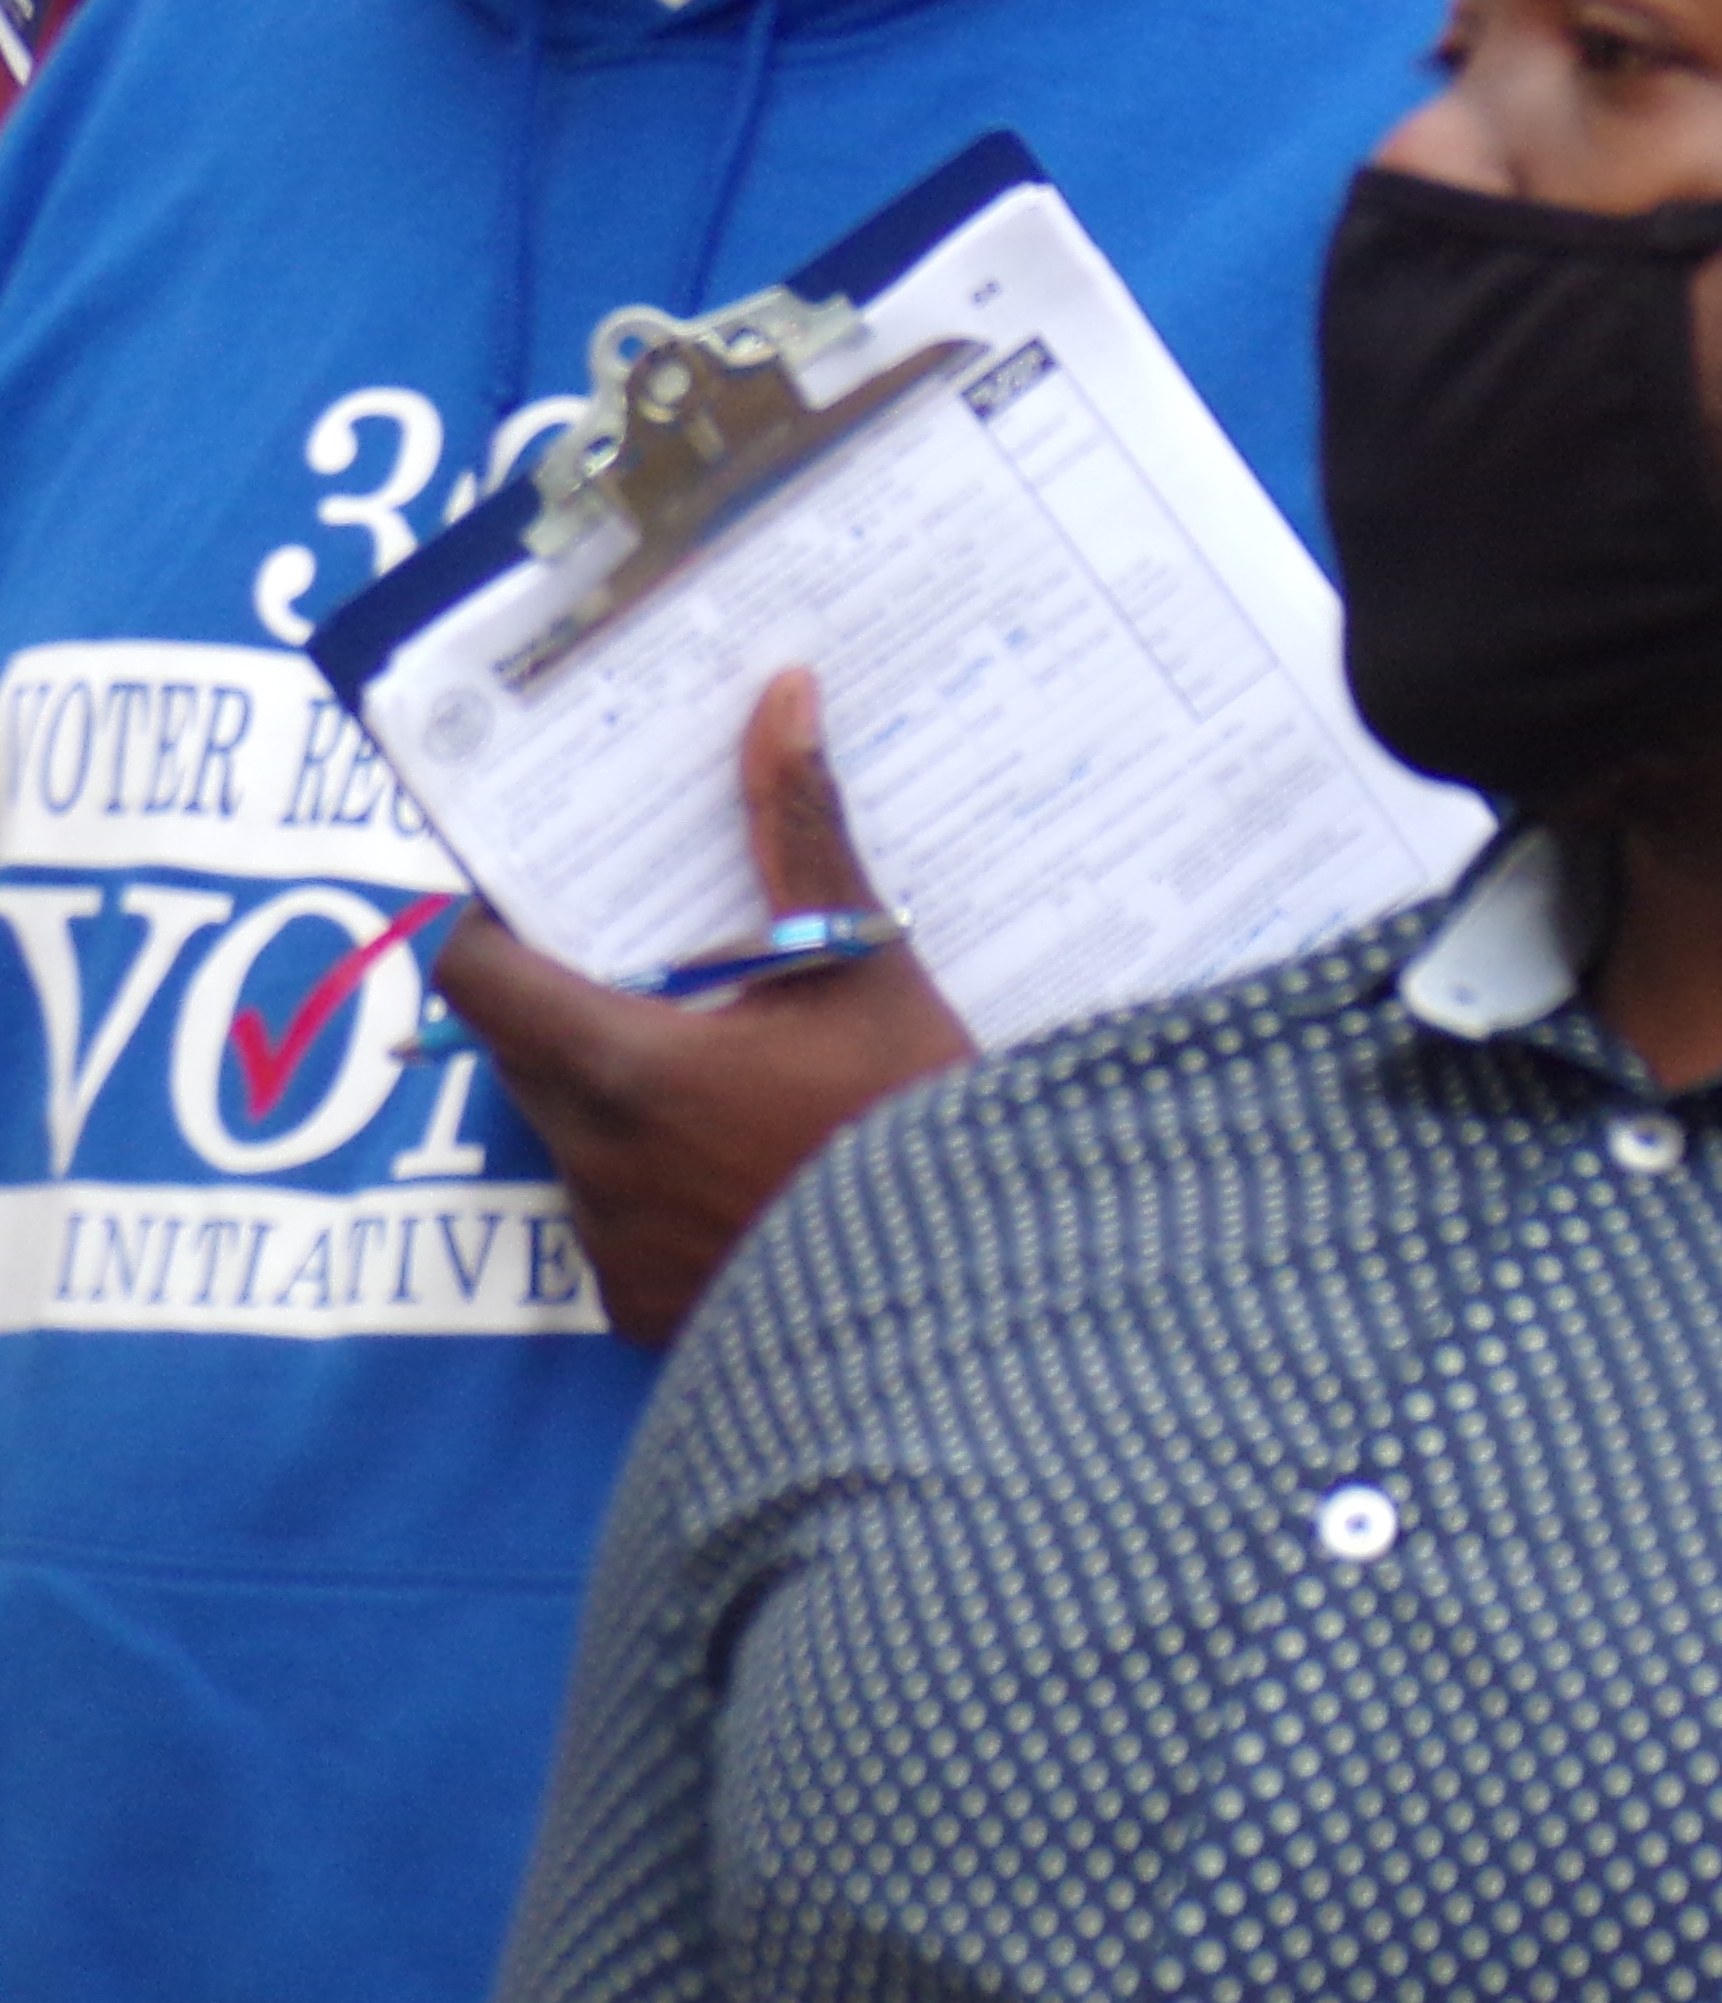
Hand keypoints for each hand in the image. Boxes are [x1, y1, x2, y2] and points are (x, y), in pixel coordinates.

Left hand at [431, 668, 972, 1344]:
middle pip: (519, 1050)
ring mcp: (610, 1247)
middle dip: (569, 999)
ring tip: (722, 1064)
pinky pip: (615, 1223)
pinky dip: (660, 1183)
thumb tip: (783, 694)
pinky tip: (748, 1166)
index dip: (490, 925)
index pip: (474, 975)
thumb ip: (803, 834)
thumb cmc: (909, 1118)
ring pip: (570, 1136)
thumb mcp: (865, 964)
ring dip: (619, 1093)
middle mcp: (590, 1161)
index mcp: (622, 1066)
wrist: (967, 1292)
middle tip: (656, 961)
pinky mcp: (640, 1307)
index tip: (544, 899)